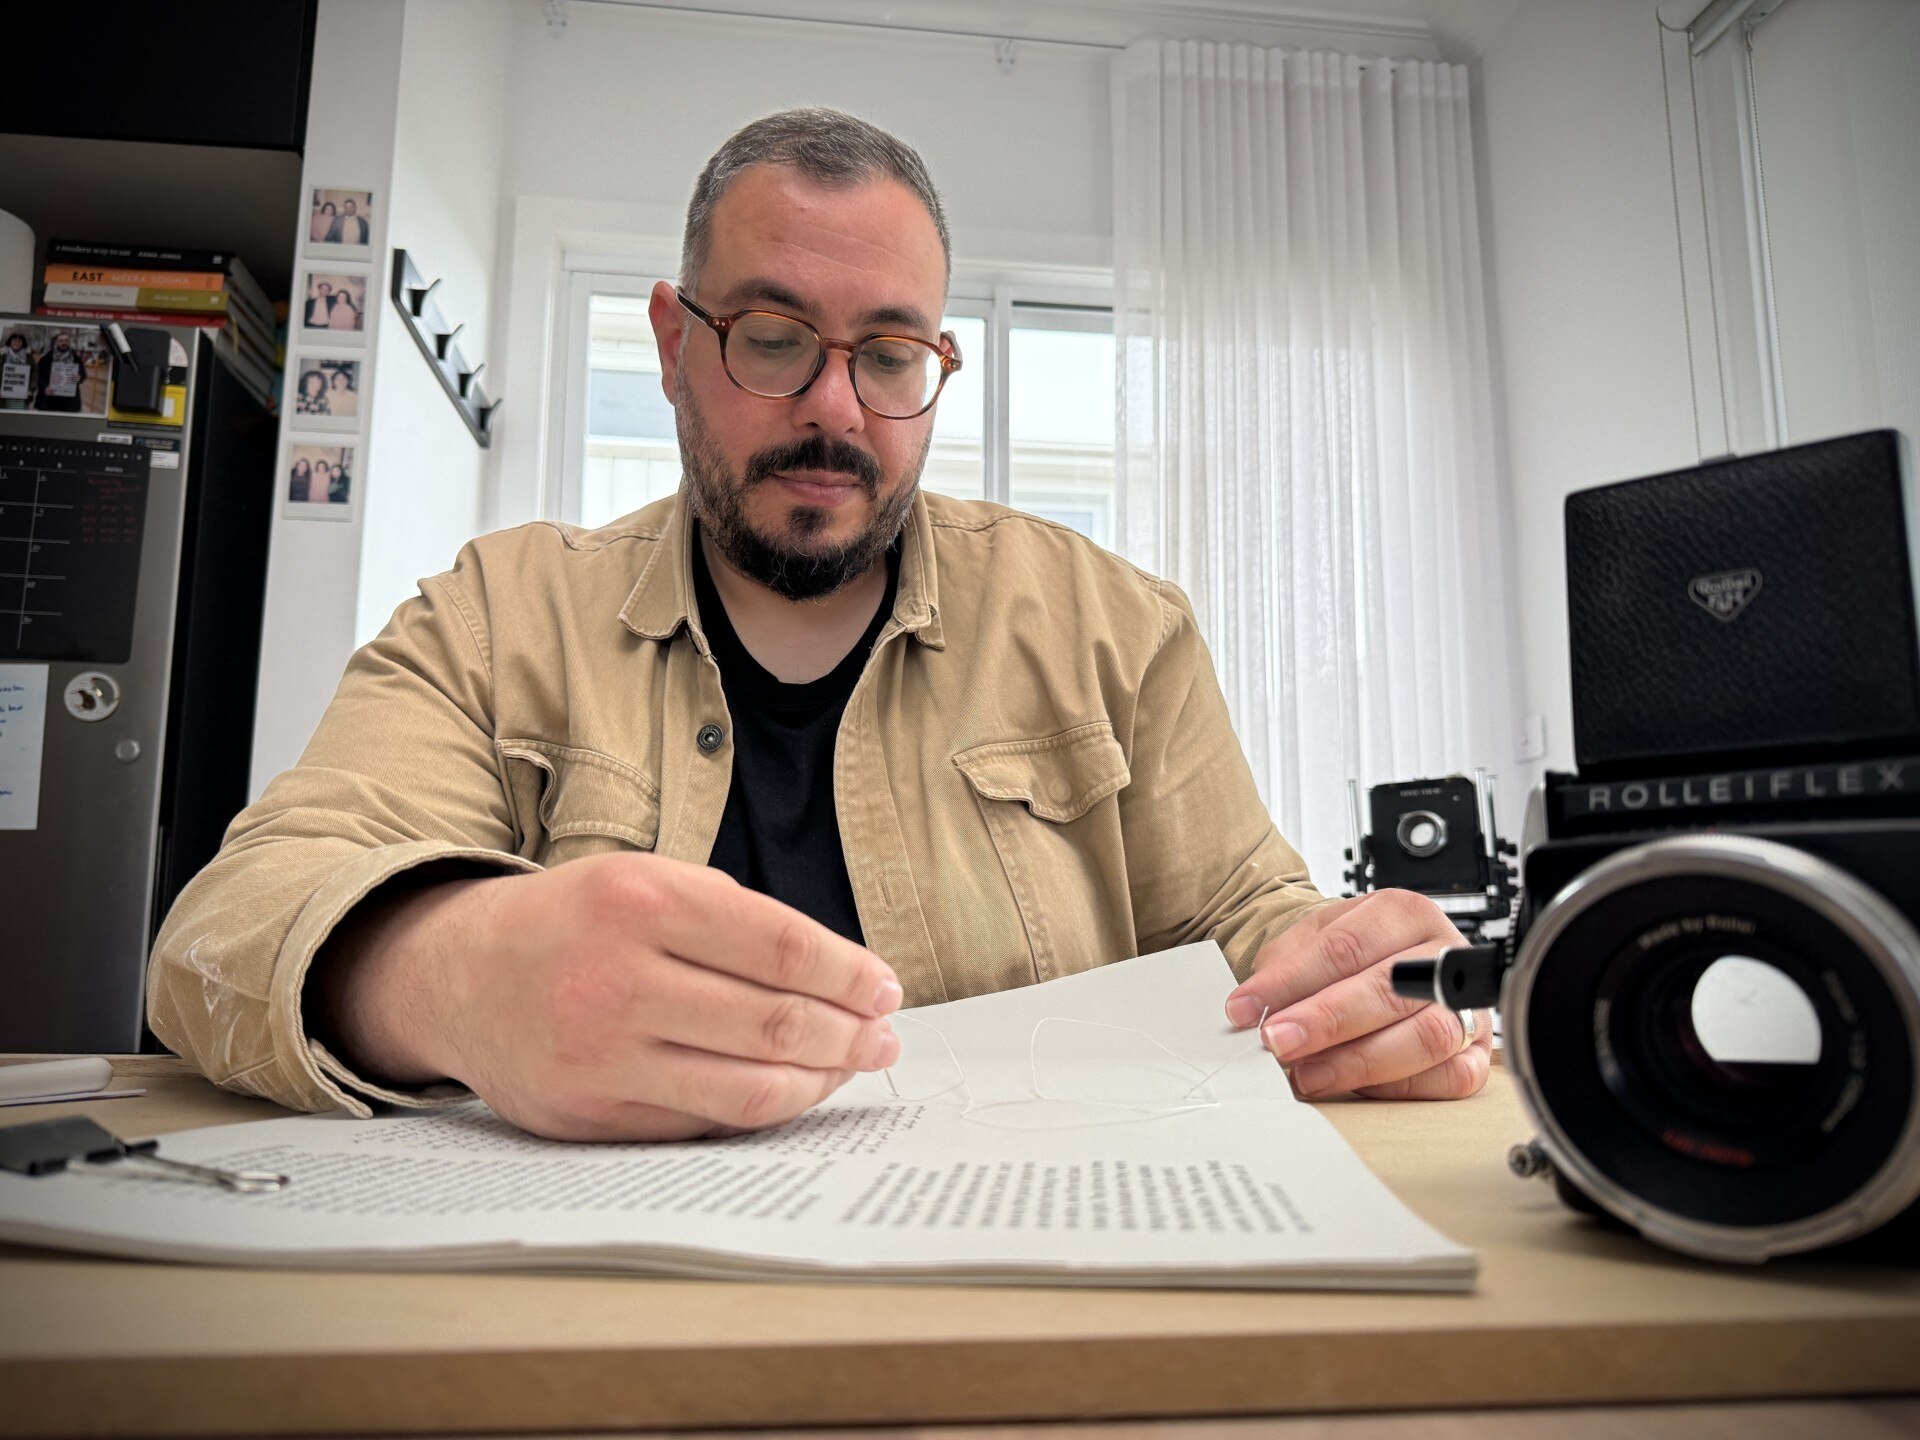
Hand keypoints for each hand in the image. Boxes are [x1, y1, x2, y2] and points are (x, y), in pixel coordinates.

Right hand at [315, 854, 903, 1140]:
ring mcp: (601, 1055)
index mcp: (641, 902)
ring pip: (748, 1087)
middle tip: (885, 1037)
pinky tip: (792, 1088)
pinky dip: (763, 1107)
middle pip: (774, 1021)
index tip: (885, 988)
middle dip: (849, 1034)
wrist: (458, 975)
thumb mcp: (645, 880)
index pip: (780, 946)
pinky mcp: (591, 1113)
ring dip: (821, 1080)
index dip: (848, 973)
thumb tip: (844, 975)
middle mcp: (618, 980)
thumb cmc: (576, 922)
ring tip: (853, 1066)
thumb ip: (734, 917)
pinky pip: (703, 1121)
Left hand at [1222, 889, 1490, 1100]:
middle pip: (1389, 990)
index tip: (1247, 1008)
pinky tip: (1355, 1084)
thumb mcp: (1308, 942)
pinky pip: (1448, 1078)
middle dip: (1325, 1022)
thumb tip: (1255, 1009)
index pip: (1347, 946)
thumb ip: (1283, 972)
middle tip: (1278, 1042)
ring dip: (1357, 1062)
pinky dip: (1398, 1086)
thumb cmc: (1349, 954)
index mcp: (1404, 912)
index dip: (1292, 980)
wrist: (1381, 964)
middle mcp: (1443, 953)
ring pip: (1424, 1037)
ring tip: (1307, 1073)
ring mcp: (1467, 1003)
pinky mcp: (1476, 1051)